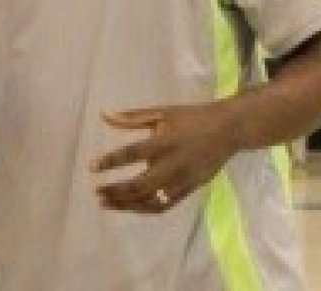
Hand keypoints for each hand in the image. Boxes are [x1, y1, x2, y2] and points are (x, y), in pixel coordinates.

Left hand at [90, 103, 232, 212]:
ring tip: (106, 203)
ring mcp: (183, 179)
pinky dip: (145, 208)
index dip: (110, 161)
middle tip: (96, 191)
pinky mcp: (191, 189)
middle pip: (140, 184)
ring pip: (151, 200)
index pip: (132, 153)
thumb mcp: (162, 112)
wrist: (229, 129)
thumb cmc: (192, 117)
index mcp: (165, 141)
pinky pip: (165, 205)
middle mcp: (173, 163)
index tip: (91, 167)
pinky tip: (129, 206)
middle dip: (115, 191)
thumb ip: (132, 117)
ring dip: (126, 204)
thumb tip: (104, 116)